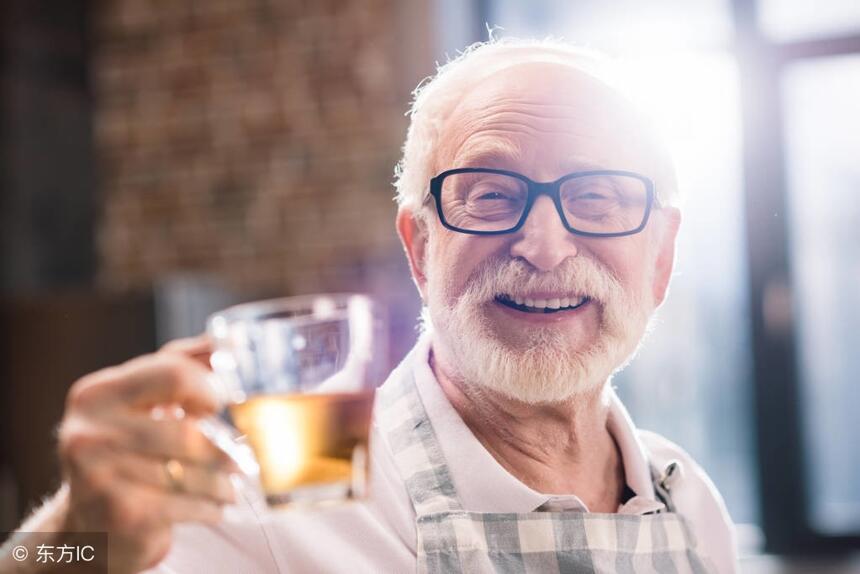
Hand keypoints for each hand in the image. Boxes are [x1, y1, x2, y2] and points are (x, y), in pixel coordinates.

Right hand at [56, 336, 237, 572]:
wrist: (89, 525)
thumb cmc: (126, 451)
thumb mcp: (144, 401)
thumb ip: (182, 365)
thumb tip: (230, 340)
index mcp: (96, 393)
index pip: (172, 373)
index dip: (207, 388)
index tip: (216, 405)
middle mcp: (88, 431)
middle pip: (186, 432)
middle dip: (222, 449)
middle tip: (240, 459)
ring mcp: (98, 475)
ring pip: (190, 472)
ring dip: (222, 483)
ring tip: (232, 486)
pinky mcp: (118, 513)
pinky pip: (184, 505)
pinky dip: (209, 508)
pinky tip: (216, 509)